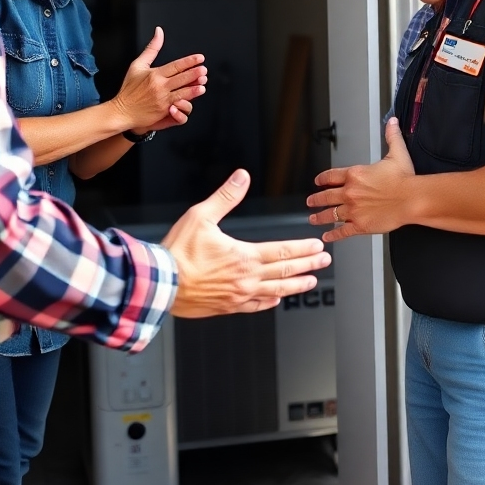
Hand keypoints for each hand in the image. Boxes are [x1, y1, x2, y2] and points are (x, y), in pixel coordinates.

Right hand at [113, 27, 206, 132]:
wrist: (122, 111)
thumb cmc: (129, 89)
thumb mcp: (137, 65)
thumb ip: (151, 48)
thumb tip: (159, 32)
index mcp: (154, 74)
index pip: (175, 65)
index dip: (189, 61)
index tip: (200, 58)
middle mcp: (159, 85)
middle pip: (181, 77)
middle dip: (194, 73)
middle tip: (204, 69)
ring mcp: (162, 98)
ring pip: (182, 91)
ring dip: (194, 86)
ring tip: (203, 82)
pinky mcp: (163, 110)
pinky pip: (179, 103)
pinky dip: (188, 98)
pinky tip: (196, 94)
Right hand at [163, 169, 330, 316]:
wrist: (161, 284)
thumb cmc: (178, 252)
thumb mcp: (201, 216)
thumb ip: (225, 197)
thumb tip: (241, 178)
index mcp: (244, 256)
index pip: (282, 251)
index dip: (303, 248)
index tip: (317, 246)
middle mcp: (246, 277)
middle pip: (285, 271)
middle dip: (308, 265)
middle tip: (324, 262)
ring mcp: (239, 295)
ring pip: (276, 291)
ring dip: (295, 285)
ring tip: (310, 282)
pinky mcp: (227, 306)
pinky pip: (255, 306)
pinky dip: (270, 301)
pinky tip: (275, 300)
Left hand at [306, 117, 415, 241]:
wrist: (412, 198)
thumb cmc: (405, 179)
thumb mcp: (396, 153)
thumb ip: (391, 136)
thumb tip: (392, 123)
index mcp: (355, 175)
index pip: (331, 176)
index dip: (322, 179)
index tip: (317, 182)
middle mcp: (350, 192)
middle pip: (326, 196)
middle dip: (316, 199)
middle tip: (310, 201)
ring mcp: (353, 210)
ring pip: (330, 214)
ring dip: (320, 217)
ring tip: (313, 219)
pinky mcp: (361, 225)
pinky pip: (343, 231)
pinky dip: (334, 235)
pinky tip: (328, 236)